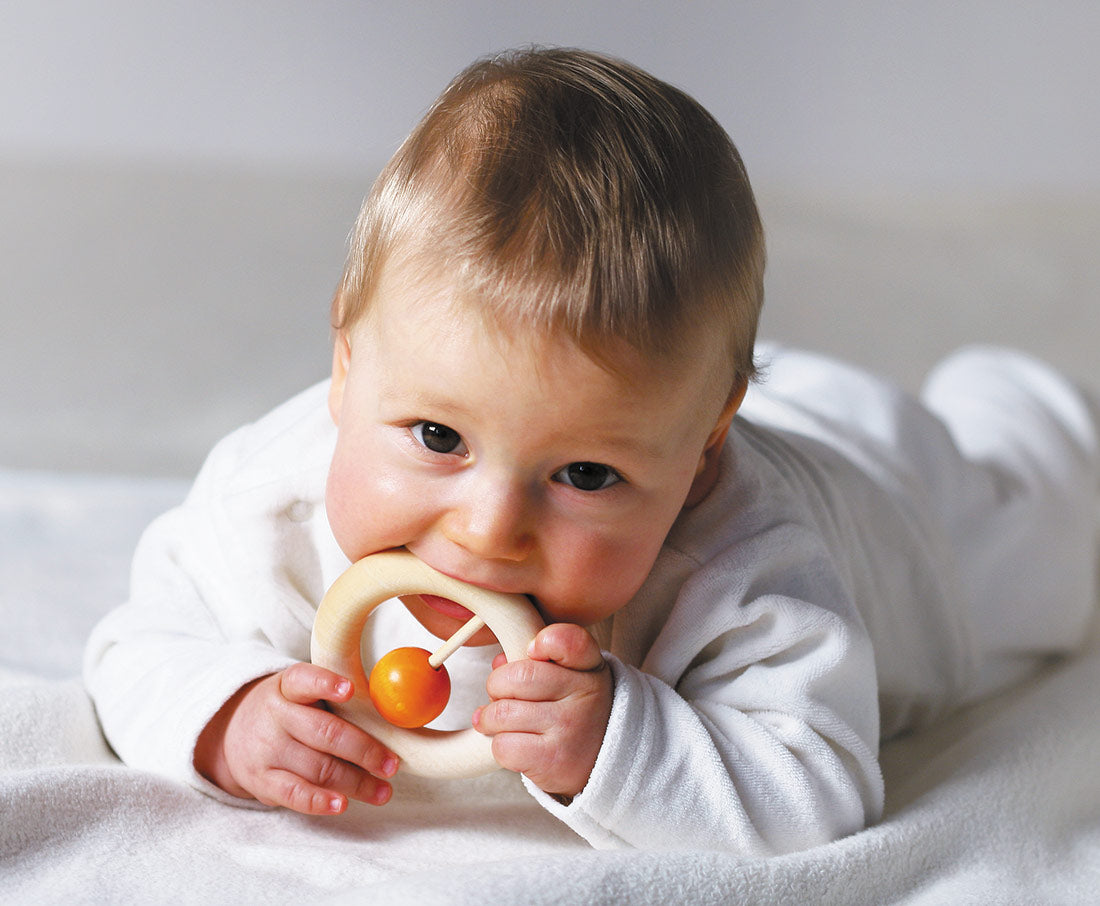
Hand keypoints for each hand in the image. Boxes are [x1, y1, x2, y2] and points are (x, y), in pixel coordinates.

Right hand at [193, 662, 398, 814]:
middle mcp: (275, 715)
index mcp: (288, 686)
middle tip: (392, 764)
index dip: (327, 684)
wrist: (232, 732)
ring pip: (318, 767)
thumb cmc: (287, 711)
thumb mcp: (300, 693)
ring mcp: (267, 749)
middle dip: (364, 750)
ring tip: (382, 790)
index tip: (351, 690)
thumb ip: (332, 700)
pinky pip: (294, 793)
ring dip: (356, 782)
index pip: (305, 679)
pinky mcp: (262, 780)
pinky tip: (343, 804)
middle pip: (325, 733)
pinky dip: (320, 801)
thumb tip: (388, 720)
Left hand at [473, 623, 611, 797]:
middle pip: (518, 676)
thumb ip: (537, 661)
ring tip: (499, 722)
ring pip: (503, 712)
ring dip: (490, 719)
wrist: (603, 763)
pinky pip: (504, 745)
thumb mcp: (573, 676)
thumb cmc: (575, 712)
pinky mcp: (552, 759)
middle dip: (496, 685)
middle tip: (500, 695)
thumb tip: (498, 663)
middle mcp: (584, 694)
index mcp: (589, 665)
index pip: (570, 641)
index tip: (532, 649)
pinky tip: (512, 743)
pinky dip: (499, 746)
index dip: (546, 641)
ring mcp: (569, 727)